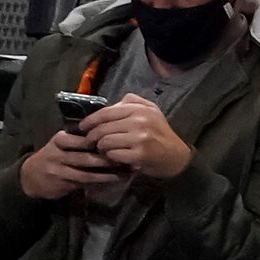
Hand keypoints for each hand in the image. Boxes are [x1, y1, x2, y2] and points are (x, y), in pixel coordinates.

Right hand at [17, 131, 116, 201]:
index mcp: (60, 140)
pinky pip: (83, 184)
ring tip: (124, 174)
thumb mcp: (62, 144)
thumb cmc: (54, 157)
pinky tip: (111, 182)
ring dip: (106, 175)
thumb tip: (110, 136)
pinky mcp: (61, 184)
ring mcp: (58, 170)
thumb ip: (81, 140)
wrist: (30, 176)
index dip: (100, 142)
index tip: (119, 144)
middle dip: (107, 160)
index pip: (82, 140)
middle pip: (85, 157)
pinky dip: (98, 183)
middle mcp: (57, 154)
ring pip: (85, 174)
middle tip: (125, 161)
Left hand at [75, 95, 190, 181]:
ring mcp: (140, 139)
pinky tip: (114, 157)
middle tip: (91, 142)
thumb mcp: (152, 111)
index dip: (89, 120)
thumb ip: (132, 102)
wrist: (177, 157)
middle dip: (92, 137)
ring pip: (105, 141)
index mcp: (140, 109)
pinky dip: (110, 157)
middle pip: (102, 128)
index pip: (106, 112)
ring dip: (101, 148)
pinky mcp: (139, 155)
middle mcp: (140, 121)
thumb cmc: (160, 134)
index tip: (82, 127)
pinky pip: (113, 154)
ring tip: (104, 150)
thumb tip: (111, 104)